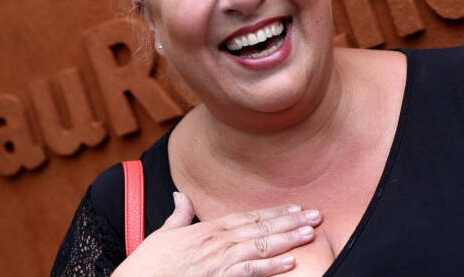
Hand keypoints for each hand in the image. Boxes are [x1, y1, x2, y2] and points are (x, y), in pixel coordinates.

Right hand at [112, 192, 321, 276]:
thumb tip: (181, 196)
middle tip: (316, 215)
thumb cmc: (147, 264)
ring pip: (261, 246)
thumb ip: (178, 215)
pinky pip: (249, 272)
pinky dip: (271, 267)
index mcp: (206, 229)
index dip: (273, 213)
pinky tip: (291, 262)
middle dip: (290, 221)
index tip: (294, 208)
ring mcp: (218, 261)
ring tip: (311, 232)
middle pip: (261, 228)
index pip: (248, 217)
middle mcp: (216, 241)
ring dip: (288, 239)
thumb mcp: (163, 234)